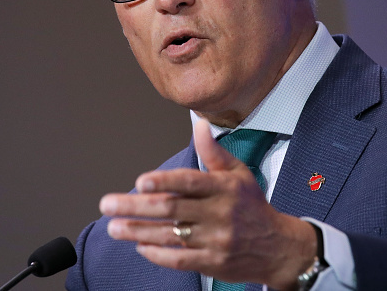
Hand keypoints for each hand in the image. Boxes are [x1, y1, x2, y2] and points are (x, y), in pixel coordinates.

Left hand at [100, 119, 317, 289]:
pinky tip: (140, 246)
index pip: (190, 182)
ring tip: (114, 227)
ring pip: (171, 235)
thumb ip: (214, 151)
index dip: (165, 181)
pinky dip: (157, 253)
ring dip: (138, 231)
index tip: (140, 181)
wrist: (278, 247)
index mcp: (224, 187)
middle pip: (172, 209)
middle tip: (108, 204)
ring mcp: (216, 240)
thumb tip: (199, 125)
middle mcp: (219, 213)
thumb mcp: (238, 173)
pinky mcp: (213, 263)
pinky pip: (180, 259)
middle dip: (136, 207)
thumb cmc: (252, 206)